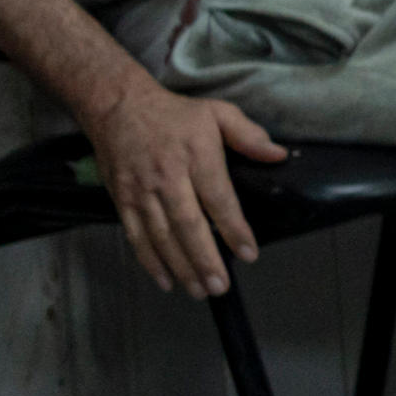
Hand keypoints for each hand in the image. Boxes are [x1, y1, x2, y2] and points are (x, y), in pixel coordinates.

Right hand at [82, 79, 285, 296]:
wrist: (116, 105)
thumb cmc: (174, 113)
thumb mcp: (217, 113)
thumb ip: (248, 135)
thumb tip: (279, 155)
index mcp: (196, 156)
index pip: (219, 199)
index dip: (234, 229)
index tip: (249, 253)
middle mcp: (167, 178)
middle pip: (187, 225)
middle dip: (204, 259)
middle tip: (220, 286)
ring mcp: (141, 191)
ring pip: (161, 236)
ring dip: (180, 266)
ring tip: (199, 290)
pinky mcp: (121, 199)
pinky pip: (136, 236)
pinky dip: (149, 261)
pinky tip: (166, 280)